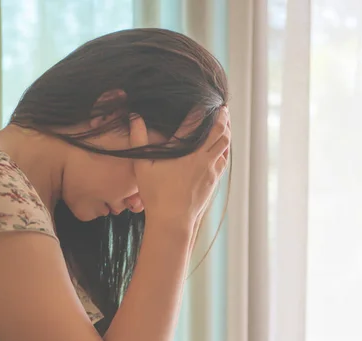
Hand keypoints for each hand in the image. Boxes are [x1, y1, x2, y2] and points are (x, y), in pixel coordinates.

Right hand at [131, 108, 229, 226]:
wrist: (172, 220)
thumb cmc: (155, 194)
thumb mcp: (141, 165)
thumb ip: (138, 139)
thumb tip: (134, 117)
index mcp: (184, 150)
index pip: (196, 121)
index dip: (201, 108)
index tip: (203, 99)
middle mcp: (202, 157)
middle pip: (219, 130)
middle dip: (222, 117)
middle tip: (222, 107)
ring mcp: (210, 169)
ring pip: (225, 144)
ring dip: (227, 130)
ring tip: (226, 121)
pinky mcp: (213, 180)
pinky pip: (224, 159)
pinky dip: (225, 148)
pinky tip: (223, 146)